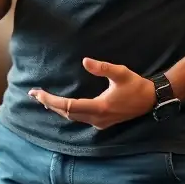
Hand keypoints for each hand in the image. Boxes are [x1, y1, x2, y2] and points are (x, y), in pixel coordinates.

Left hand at [29, 58, 154, 129]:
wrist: (151, 100)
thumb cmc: (135, 85)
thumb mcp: (120, 72)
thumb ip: (102, 67)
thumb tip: (85, 61)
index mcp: (99, 107)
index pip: (67, 106)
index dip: (51, 100)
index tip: (38, 92)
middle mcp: (97, 118)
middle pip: (66, 113)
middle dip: (49, 103)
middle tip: (33, 94)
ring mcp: (99, 123)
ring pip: (72, 117)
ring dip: (56, 108)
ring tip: (43, 99)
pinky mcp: (102, 122)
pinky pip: (78, 118)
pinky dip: (66, 112)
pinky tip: (61, 106)